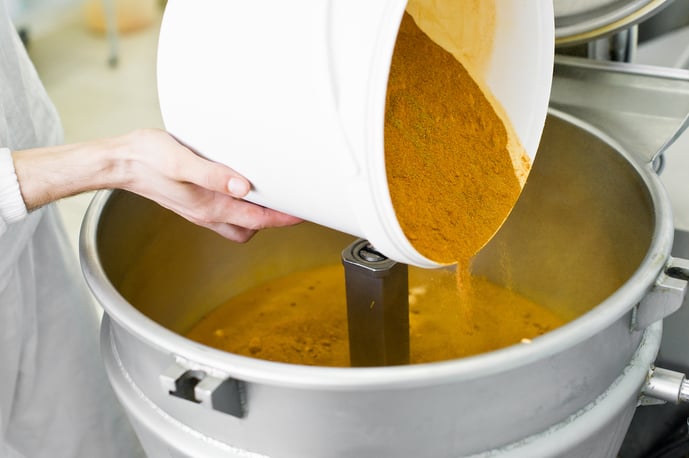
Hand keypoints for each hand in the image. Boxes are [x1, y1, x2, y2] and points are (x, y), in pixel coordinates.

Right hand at [12, 128, 301, 241]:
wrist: (120, 162)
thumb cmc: (147, 159)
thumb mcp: (181, 162)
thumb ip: (213, 174)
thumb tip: (244, 187)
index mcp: (209, 206)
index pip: (257, 219)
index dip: (284, 217)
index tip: (305, 211)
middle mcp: (208, 212)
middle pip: (252, 227)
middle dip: (273, 220)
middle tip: (292, 202)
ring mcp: (201, 209)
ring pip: (239, 223)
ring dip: (257, 214)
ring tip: (272, 194)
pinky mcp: (195, 200)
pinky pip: (226, 211)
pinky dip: (240, 205)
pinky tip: (241, 186)